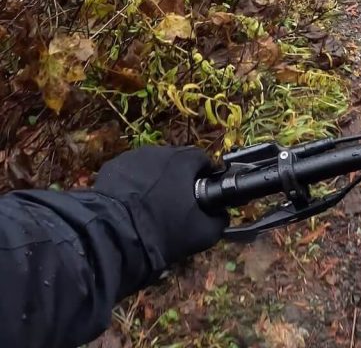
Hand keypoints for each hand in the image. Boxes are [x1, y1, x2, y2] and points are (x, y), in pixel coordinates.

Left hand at [95, 146, 226, 266]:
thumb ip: (218, 221)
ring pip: (151, 167)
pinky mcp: (111, 168)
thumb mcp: (201, 234)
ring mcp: (132, 157)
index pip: (203, 161)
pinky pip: (129, 175)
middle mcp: (159, 151)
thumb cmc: (162, 231)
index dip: (205, 179)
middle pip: (176, 162)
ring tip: (149, 208)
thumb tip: (221, 215)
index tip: (201, 198)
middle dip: (178, 179)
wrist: (111, 238)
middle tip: (175, 206)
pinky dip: (132, 186)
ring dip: (155, 181)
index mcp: (184, 160)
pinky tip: (129, 207)